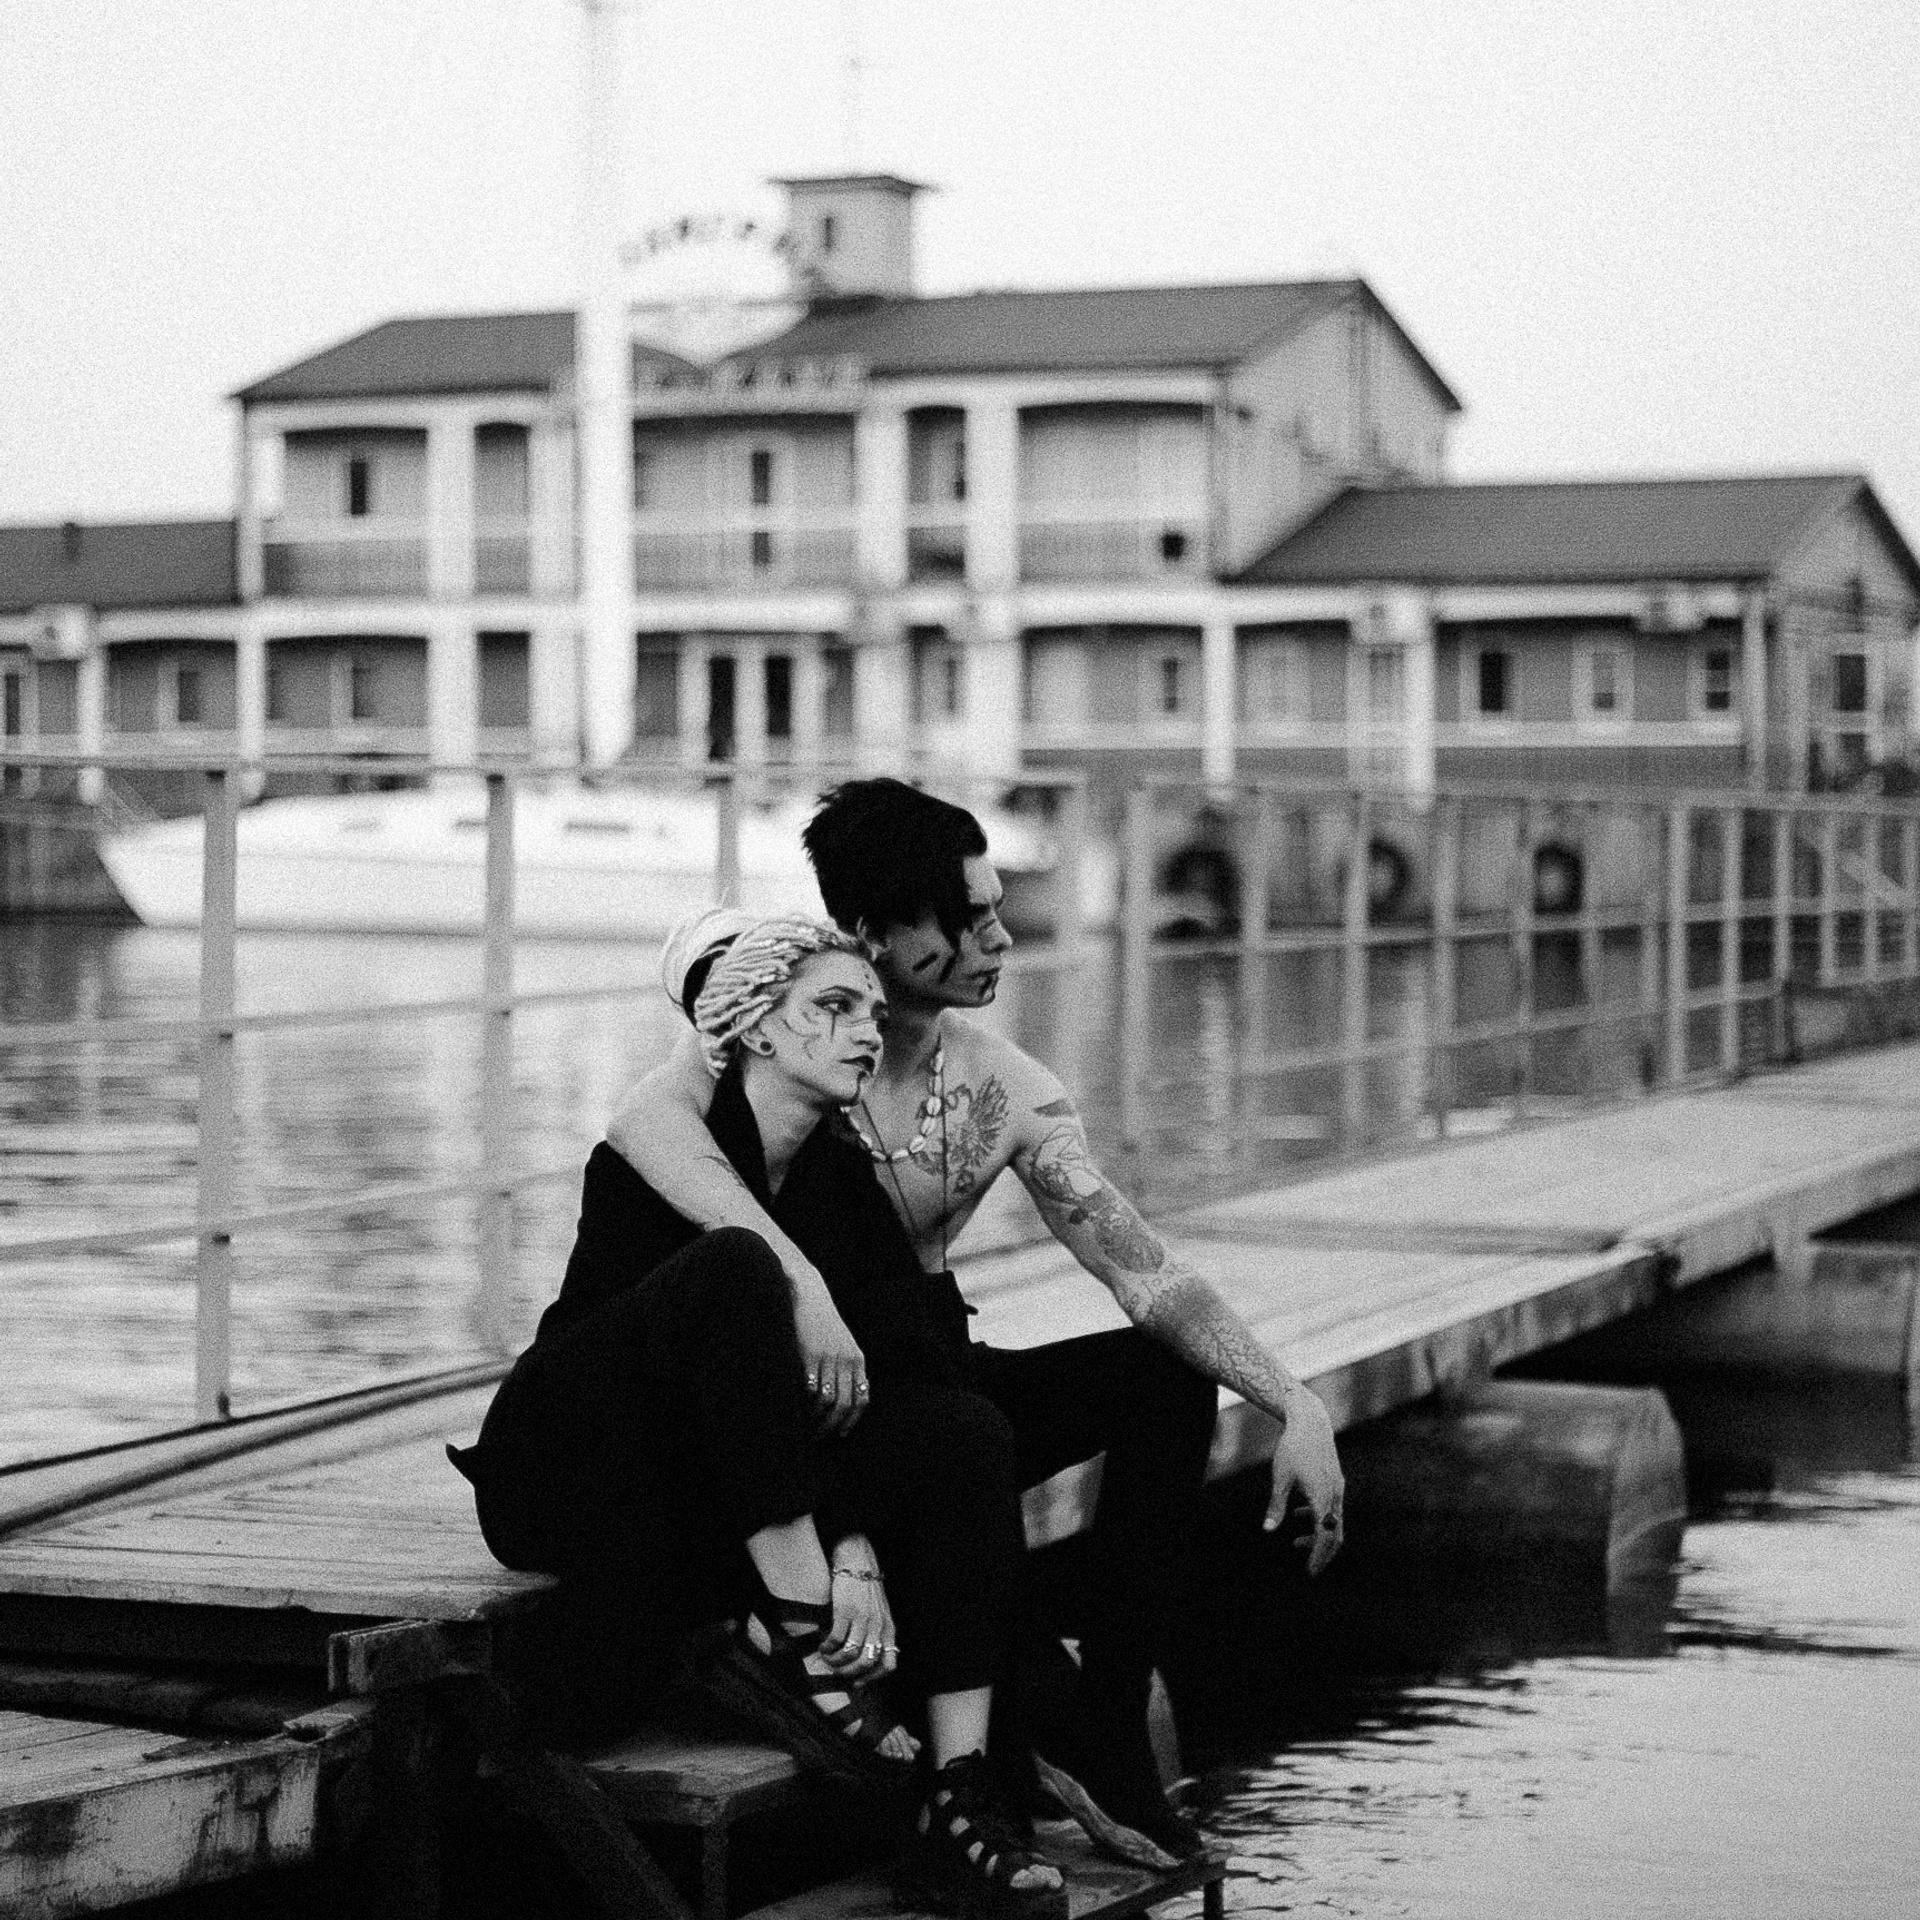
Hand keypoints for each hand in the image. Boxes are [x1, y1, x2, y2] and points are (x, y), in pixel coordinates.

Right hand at [792, 1273, 869, 1434]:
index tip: (842, 1433)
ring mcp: (828, 1358)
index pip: (862, 1397)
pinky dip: (806, 1403)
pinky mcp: (810, 1354)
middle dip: (833, 1425)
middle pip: (844, 1403)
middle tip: (821, 1437)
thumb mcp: (844, 1343)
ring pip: (827, 1399)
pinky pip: (811, 1387)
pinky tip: (799, 1410)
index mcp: (857, 1358)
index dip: (853, 1419)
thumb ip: (848, 1366)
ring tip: (809, 1428)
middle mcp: (846, 1360)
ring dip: (818, 1418)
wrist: (811, 1295)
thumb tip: (847, 1394)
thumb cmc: (825, 1322)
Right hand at [822, 1538, 898, 1678]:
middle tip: (837, 1672)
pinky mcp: (846, 1610)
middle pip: (866, 1662)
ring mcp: (862, 1618)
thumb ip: (878, 1635)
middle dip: (849, 1673)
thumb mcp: (880, 1614)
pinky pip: (836, 1639)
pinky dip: (828, 1647)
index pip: (888, 1665)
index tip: (858, 1683)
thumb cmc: (867, 1591)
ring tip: (828, 1659)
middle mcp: (878, 1626)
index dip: (872, 1679)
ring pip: (850, 1654)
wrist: (857, 1562)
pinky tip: (823, 1646)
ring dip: (836, 1662)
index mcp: (888, 1629)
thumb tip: (867, 1662)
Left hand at [1263, 1385, 1343, 1574]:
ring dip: (1317, 1534)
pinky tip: (1298, 1513)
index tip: (1309, 1571)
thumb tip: (1267, 1530)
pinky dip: (1317, 1516)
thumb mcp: (1280, 1478)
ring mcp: (1337, 1486)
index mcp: (1322, 1497)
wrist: (1310, 1421)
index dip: (1318, 1556)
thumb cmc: (1292, 1448)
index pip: (1324, 1535)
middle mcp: (1334, 1494)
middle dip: (1322, 1552)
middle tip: (1309, 1568)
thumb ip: (1276, 1505)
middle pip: (1334, 1533)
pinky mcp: (1334, 1479)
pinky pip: (1330, 1506)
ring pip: (1333, 1520)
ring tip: (1296, 1542)